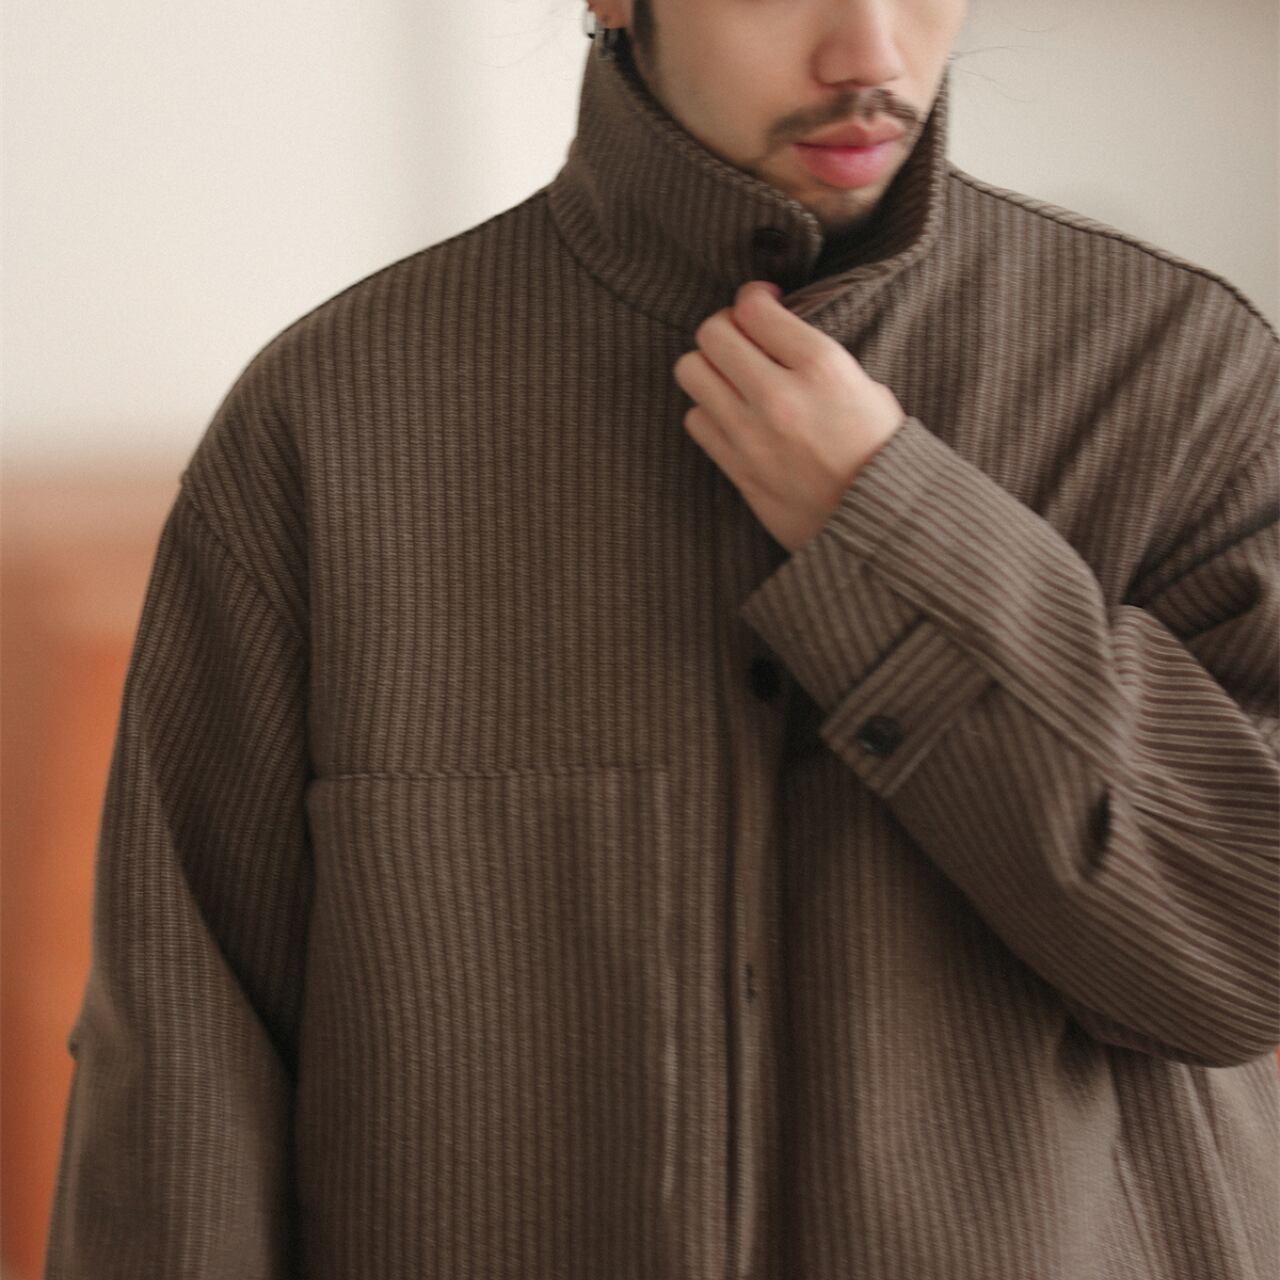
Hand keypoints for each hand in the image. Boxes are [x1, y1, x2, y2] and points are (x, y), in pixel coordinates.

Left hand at [673, 280, 905, 553]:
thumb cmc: (881, 453)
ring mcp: (751, 434)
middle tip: (743, 338)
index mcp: (821, 366)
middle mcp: (778, 395)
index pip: (753, 307)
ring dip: (708, 367)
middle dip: (726, 326)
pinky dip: (707, 411)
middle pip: (711, 333)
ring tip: (732, 377)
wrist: (879, 523)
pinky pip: (695, 420)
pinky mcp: (736, 468)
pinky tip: (732, 415)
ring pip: (691, 371)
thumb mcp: (867, 387)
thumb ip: (816, 357)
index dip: (754, 297)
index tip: (763, 304)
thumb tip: (775, 333)